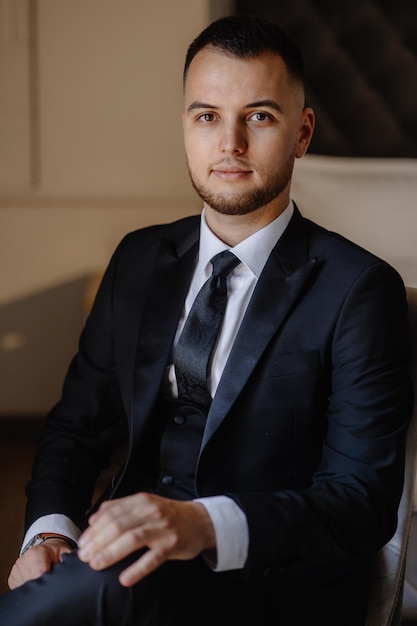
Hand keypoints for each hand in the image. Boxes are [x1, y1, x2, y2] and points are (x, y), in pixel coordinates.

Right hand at [8, 538, 73, 589]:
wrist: (45, 548)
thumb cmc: (56, 552)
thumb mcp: (65, 552)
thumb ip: (69, 560)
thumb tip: (77, 567)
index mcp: (36, 553)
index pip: (39, 573)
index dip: (49, 581)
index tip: (55, 582)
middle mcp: (23, 561)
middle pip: (32, 583)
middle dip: (43, 585)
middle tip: (52, 582)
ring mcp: (16, 571)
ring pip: (27, 588)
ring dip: (37, 588)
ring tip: (45, 581)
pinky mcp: (12, 579)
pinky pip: (21, 589)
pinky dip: (31, 589)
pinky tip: (38, 582)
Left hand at [78, 492, 215, 586]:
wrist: (199, 521)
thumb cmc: (168, 515)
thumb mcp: (145, 505)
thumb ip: (120, 509)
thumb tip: (93, 520)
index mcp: (141, 501)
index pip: (111, 512)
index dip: (94, 529)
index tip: (82, 544)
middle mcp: (151, 511)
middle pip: (118, 525)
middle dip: (98, 542)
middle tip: (85, 557)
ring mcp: (162, 527)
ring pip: (133, 538)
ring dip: (111, 552)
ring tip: (96, 564)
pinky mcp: (172, 544)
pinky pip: (153, 558)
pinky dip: (137, 569)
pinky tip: (125, 578)